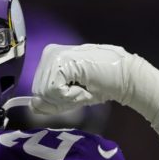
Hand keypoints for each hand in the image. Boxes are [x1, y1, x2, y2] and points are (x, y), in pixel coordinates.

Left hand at [30, 44, 158, 119]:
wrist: (126, 77)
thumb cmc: (102, 85)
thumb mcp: (71, 96)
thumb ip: (51, 102)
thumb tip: (32, 106)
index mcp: (50, 57)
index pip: (39, 90)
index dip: (58, 99)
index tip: (79, 89)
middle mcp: (48, 53)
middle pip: (39, 93)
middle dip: (61, 99)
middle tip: (83, 87)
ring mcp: (54, 55)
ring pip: (45, 94)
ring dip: (68, 98)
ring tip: (85, 85)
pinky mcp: (61, 62)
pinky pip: (54, 92)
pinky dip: (71, 96)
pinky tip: (84, 85)